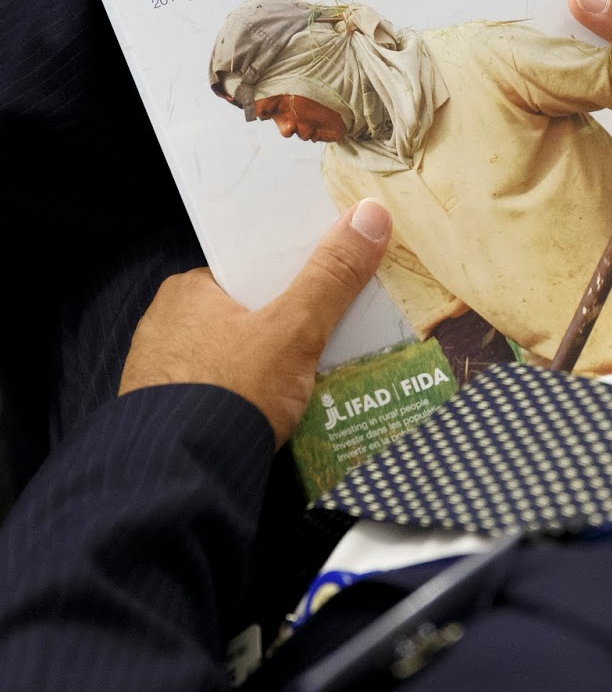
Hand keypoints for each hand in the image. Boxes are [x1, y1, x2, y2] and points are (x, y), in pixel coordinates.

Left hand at [119, 199, 391, 446]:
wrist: (183, 476)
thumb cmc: (233, 391)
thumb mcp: (295, 330)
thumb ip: (332, 276)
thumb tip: (370, 214)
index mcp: (189, 289)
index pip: (251, 271)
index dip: (293, 276)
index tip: (329, 286)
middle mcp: (166, 321)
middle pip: (244, 311)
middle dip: (284, 324)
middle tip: (332, 333)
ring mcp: (160, 369)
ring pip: (231, 352)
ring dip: (265, 364)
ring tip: (312, 378)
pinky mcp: (166, 410)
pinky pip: (218, 388)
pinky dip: (246, 394)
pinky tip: (273, 410)